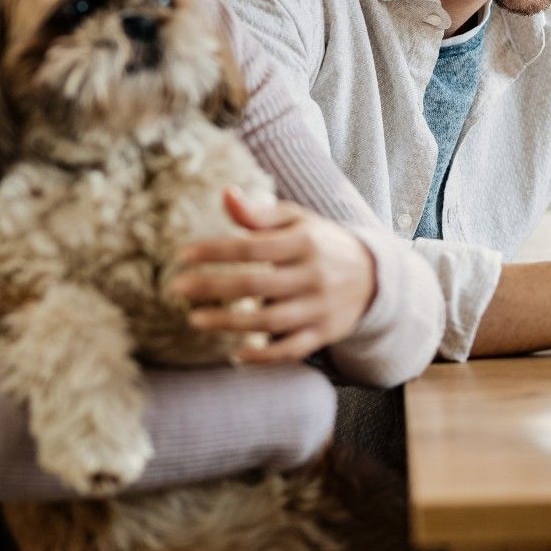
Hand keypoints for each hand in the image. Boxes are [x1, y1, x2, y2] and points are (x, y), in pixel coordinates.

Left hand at [168, 189, 377, 364]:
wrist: (373, 276)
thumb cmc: (321, 243)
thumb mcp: (297, 220)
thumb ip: (259, 213)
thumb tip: (225, 194)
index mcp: (305, 242)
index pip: (252, 246)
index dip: (215, 251)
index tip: (183, 255)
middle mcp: (314, 275)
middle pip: (256, 284)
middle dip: (213, 287)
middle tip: (177, 288)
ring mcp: (320, 307)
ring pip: (270, 321)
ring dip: (229, 323)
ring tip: (195, 320)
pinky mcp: (324, 334)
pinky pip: (291, 350)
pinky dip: (263, 356)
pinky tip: (234, 354)